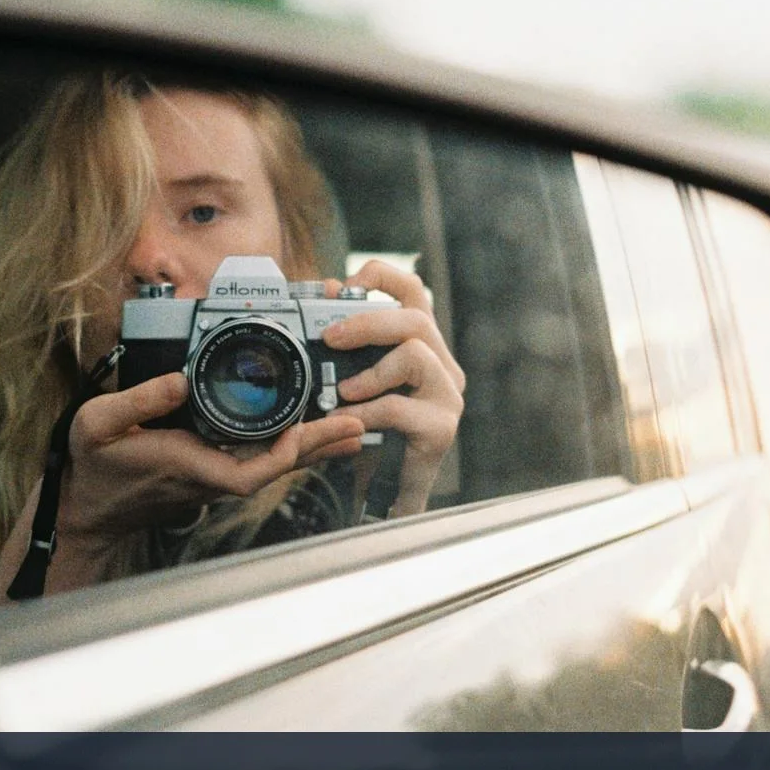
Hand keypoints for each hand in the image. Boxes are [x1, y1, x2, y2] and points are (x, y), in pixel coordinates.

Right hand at [48, 372, 365, 590]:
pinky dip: (292, 445)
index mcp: (188, 467)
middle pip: (277, 468)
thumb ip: (137, 401)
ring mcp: (215, 475)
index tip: (299, 429)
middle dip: (319, 446)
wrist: (89, 507)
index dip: (280, 456)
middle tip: (357, 424)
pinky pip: (262, 460)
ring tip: (351, 427)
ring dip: (313, 445)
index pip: (248, 474)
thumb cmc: (94, 468)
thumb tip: (178, 379)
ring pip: (275, 464)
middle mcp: (210, 476)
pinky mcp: (214, 470)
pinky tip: (313, 433)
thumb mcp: (99, 425)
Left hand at [319, 260, 464, 517]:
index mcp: (420, 345)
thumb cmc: (364, 431)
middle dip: (367, 321)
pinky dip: (365, 411)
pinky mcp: (440, 429)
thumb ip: (341, 345)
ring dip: (371, 369)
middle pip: (415, 319)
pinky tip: (346, 419)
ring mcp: (446, 397)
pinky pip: (400, 407)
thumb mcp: (349, 380)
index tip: (348, 282)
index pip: (413, 292)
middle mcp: (442, 365)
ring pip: (415, 354)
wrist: (383, 493)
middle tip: (330, 337)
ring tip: (342, 391)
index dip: (383, 276)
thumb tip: (323, 292)